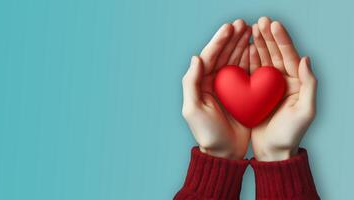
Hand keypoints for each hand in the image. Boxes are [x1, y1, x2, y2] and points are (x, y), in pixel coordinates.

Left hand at [182, 20, 250, 159]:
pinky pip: (246, 72)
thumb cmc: (206, 133)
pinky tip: (257, 49)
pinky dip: (251, 59)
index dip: (218, 41)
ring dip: (242, 44)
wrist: (224, 152)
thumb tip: (195, 58)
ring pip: (235, 60)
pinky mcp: (241, 93)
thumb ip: (191, 83)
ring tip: (251, 30)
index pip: (208, 57)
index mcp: (200, 83)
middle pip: (223, 54)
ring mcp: (228, 86)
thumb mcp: (193, 109)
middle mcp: (213, 82)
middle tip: (243, 23)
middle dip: (232, 38)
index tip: (229, 27)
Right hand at [249, 17, 317, 160]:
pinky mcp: (255, 92)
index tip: (272, 24)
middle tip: (259, 21)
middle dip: (268, 37)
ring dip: (257, 44)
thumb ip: (309, 84)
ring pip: (264, 60)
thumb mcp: (305, 111)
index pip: (290, 56)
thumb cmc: (290, 134)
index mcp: (297, 83)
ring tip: (250, 29)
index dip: (281, 40)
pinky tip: (244, 49)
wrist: (273, 151)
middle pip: (276, 54)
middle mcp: (283, 81)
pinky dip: (249, 59)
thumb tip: (306, 58)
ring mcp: (268, 86)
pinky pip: (252, 72)